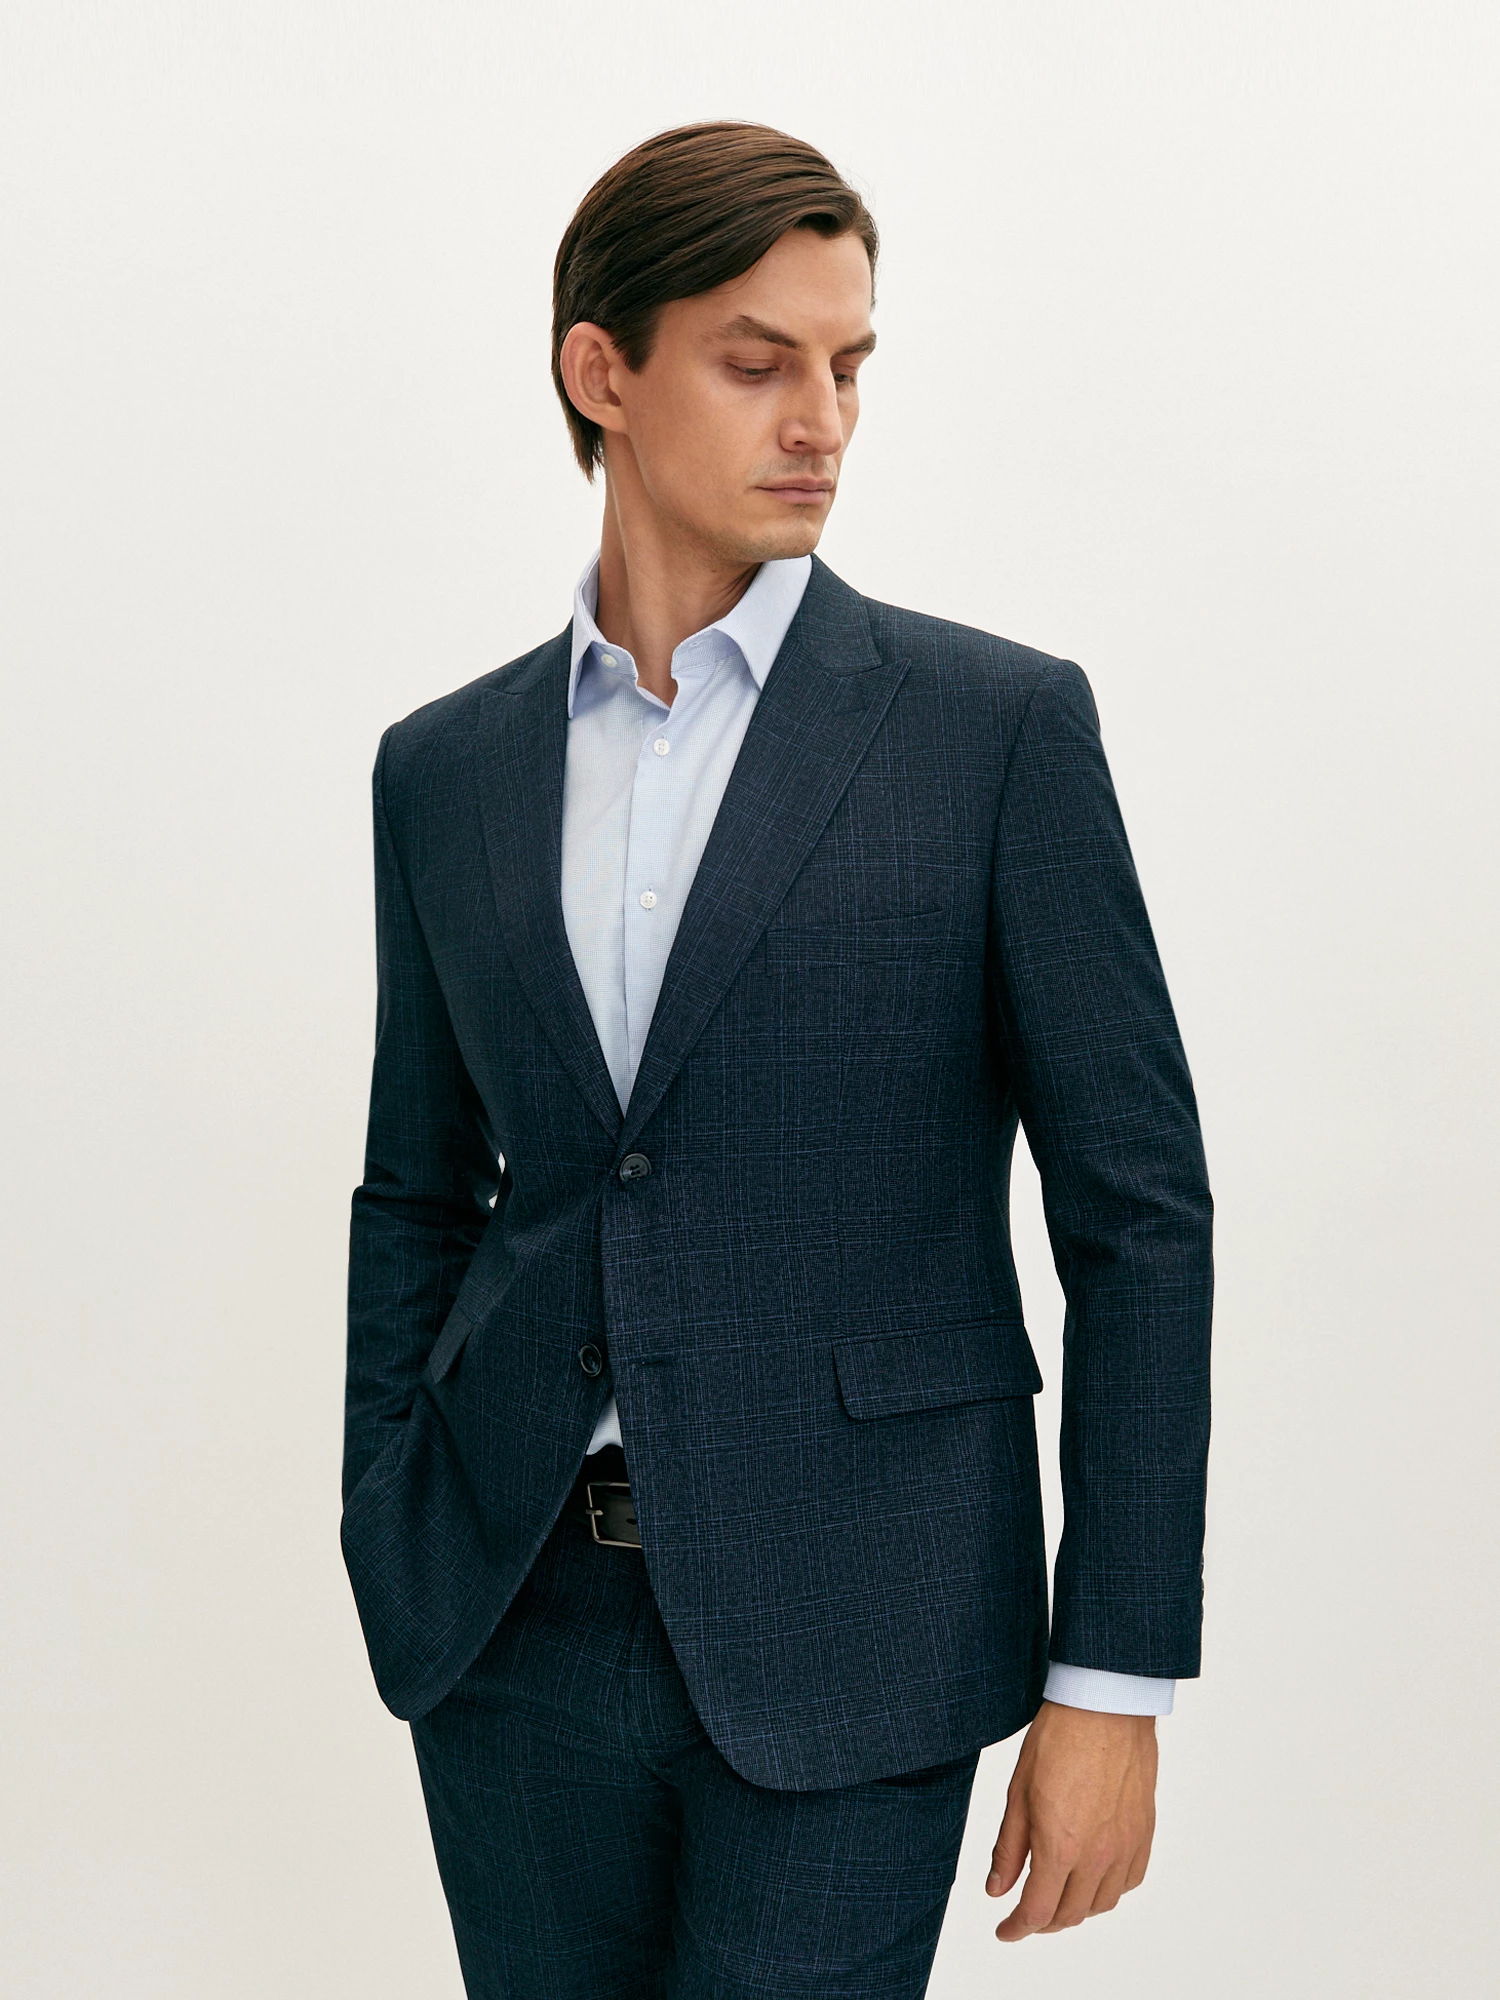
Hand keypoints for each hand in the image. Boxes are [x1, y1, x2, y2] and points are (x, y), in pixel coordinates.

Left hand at [986, 1700, 1156, 1939]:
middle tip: (1025, 1913)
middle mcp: (1097, 1856)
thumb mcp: (1018, 1792)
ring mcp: (1125, 1846)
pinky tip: (1093, 1877)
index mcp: (1060, 1847)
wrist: (1105, 1706)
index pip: (1037, 1911)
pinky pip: (1129, 1881)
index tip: (1005, 1930)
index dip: (1017, 1928)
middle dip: (1043, 1922)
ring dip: (1076, 1909)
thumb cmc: (1059, 1738)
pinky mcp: (1144, 1833)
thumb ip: (1009, 1847)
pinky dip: (1108, 1891)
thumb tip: (996, 1888)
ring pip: (1102, 1904)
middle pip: (1070, 1914)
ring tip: (1057, 1895)